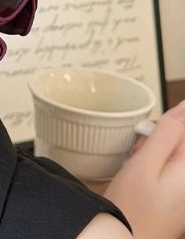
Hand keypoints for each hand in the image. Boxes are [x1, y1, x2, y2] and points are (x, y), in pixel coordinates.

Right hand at [103, 99, 184, 238]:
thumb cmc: (132, 206)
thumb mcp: (144, 162)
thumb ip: (168, 133)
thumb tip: (184, 106)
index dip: (169, 124)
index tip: (150, 132)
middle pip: (182, 142)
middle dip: (163, 136)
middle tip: (141, 147)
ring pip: (176, 153)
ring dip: (158, 149)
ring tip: (139, 160)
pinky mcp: (180, 197)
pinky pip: (172, 168)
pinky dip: (158, 164)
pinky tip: (143, 172)